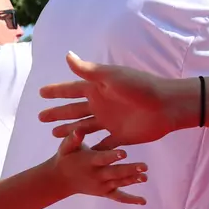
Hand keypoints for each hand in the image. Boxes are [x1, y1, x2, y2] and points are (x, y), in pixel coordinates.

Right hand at [39, 53, 189, 146]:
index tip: (40, 92)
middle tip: (40, 118)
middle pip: (75, 110)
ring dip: (71, 130)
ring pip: (85, 127)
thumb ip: (88, 70)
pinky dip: (93, 148)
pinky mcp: (121, 136)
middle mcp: (102, 105)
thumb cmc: (140, 87)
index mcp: (99, 89)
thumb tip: (67, 55)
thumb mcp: (112, 77)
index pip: (72, 90)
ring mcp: (111, 121)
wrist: (168, 106)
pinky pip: (103, 144)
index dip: (57, 92)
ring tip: (54, 135)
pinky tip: (81, 153)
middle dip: (58, 113)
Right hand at [51, 128, 148, 204]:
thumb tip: (78, 130)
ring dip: (132, 181)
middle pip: (114, 173)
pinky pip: (118, 197)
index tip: (124, 153)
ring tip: (145, 177)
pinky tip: (143, 201)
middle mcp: (96, 175)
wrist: (60, 179)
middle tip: (145, 166)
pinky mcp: (104, 192)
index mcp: (89, 162)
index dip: (112, 156)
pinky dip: (130, 200)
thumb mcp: (66, 147)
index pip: (102, 159)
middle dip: (129, 170)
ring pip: (118, 183)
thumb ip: (73, 139)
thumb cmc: (66, 158)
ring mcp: (101, 185)